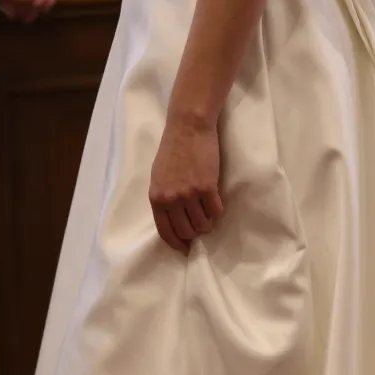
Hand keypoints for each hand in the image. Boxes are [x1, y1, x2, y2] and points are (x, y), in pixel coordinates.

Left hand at [149, 114, 223, 254]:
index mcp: (157, 198)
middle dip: (195, 233)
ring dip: (208, 223)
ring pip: (202, 224)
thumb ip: (164, 198)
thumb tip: (174, 219)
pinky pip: (215, 212)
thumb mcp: (159, 176)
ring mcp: (189, 195)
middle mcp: (171, 200)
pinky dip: (217, 212)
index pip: (165, 232)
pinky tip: (216, 204)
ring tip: (209, 215)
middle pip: (186, 231)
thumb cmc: (173, 148)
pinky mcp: (207, 188)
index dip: (176, 243)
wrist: (188, 127)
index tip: (184, 248)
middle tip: (201, 226)